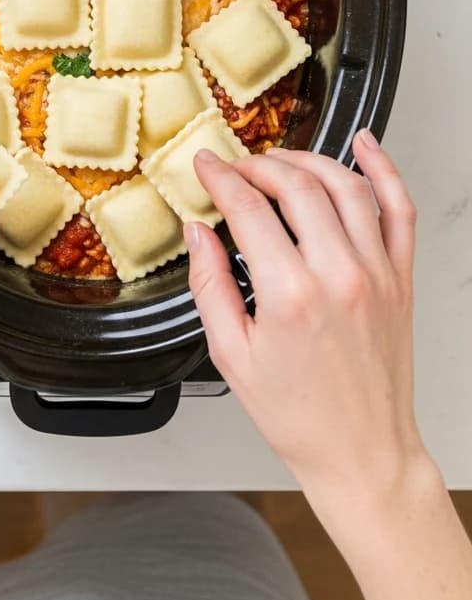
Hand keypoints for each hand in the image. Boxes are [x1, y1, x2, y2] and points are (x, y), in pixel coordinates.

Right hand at [186, 130, 425, 510]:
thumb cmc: (301, 417)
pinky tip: (366, 145)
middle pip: (297, 186)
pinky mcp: (402, 278)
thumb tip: (198, 233)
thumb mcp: (232, 357)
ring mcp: (377, 273)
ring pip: (345, 185)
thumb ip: (210, 286)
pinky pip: (400, 209)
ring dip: (308, 160)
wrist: (363, 453)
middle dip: (259, 165)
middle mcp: (339, 276)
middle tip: (237, 168)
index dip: (221, 178)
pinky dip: (385, 169)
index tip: (206, 167)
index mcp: (291, 296)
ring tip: (280, 161)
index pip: (249, 209)